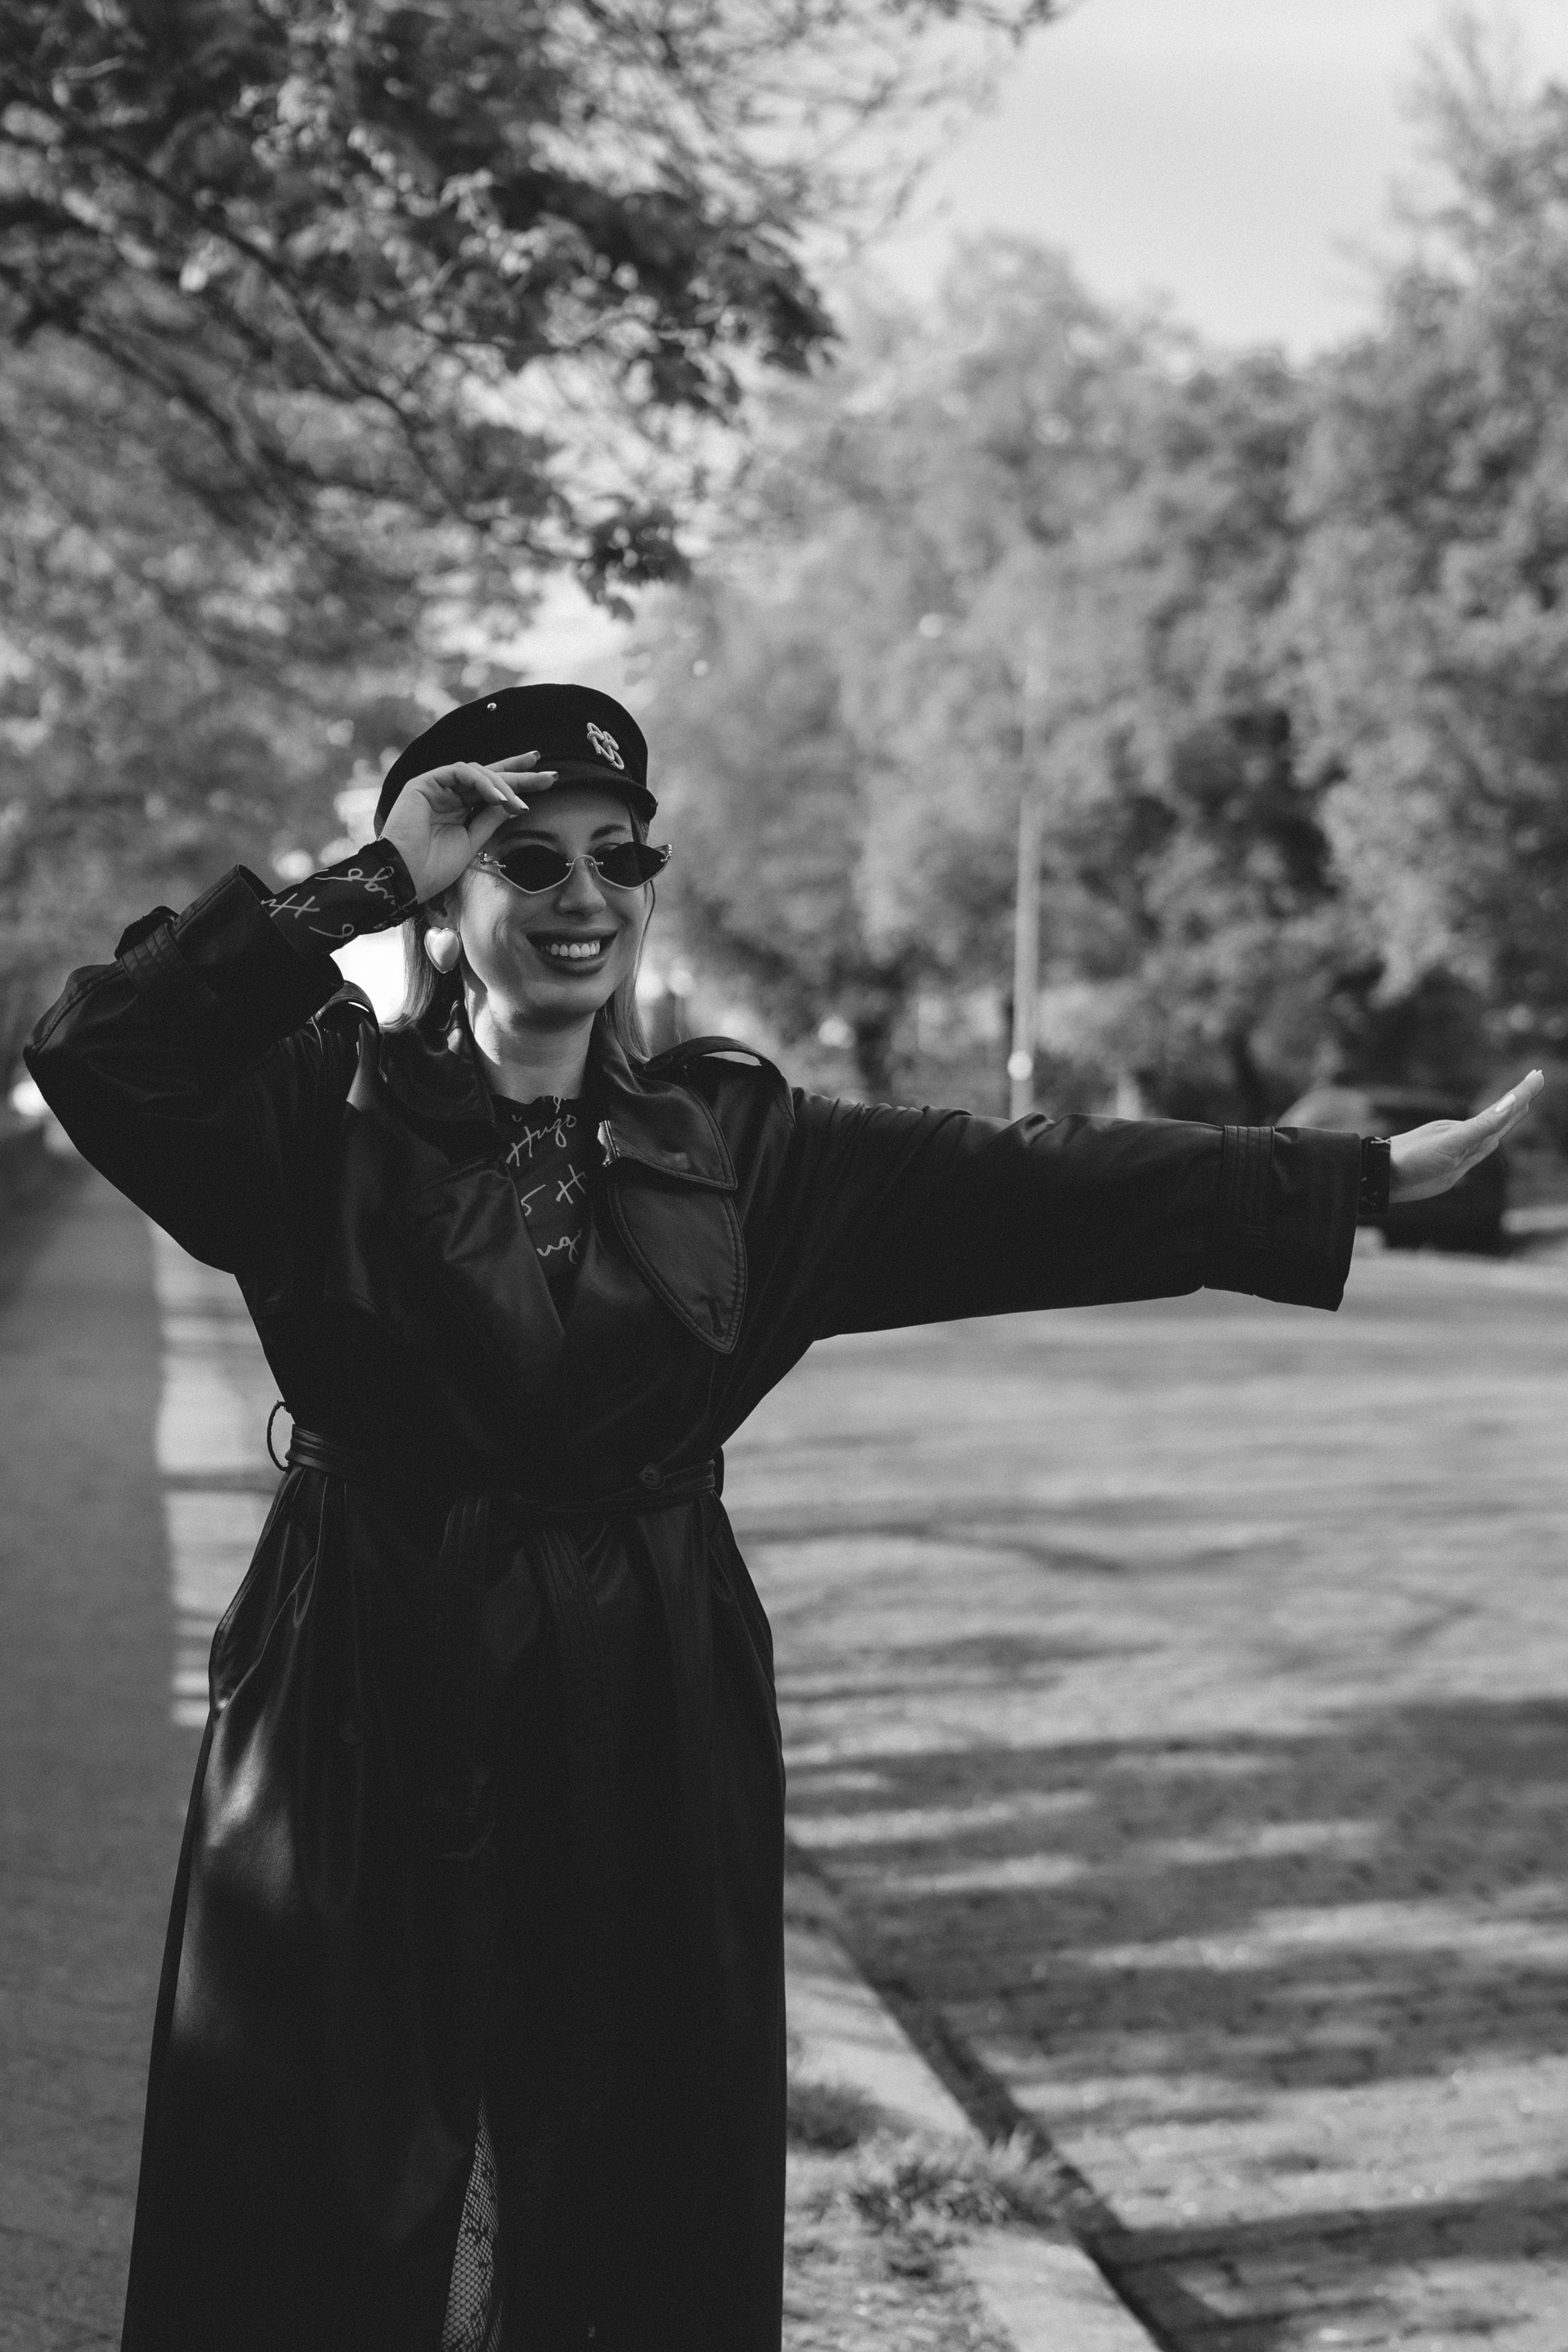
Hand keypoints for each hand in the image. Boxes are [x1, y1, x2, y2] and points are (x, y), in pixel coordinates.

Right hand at [379, 753, 555, 902]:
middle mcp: (448, 793)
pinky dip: (482, 782)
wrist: (404, 878)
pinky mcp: (424, 782)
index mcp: (458, 808)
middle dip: (519, 774)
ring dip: (503, 785)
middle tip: (548, 775)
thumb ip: (490, 819)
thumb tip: (514, 802)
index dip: (517, 782)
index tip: (546, 781)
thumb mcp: (472, 842)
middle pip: (488, 774)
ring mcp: (435, 786)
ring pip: (477, 772)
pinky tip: (499, 798)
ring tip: (520, 804)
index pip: (491, 789)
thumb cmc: (433, 868)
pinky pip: (459, 772)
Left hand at [1388, 1070, 1543, 1201]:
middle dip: (1520, 1099)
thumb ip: (1481, 1127)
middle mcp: (1466, 1136)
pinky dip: (1489, 1138)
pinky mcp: (1451, 1165)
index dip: (1521, 1094)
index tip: (1538, 1076)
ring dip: (1509, 1116)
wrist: (1383, 1177)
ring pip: (1491, 1130)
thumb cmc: (1414, 1159)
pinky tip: (1491, 1138)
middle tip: (1536, 1079)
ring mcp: (1459, 1149)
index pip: (1502, 1109)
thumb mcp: (1450, 1143)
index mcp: (1467, 1128)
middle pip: (1500, 1116)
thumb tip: (1509, 1106)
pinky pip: (1477, 1148)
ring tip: (1522, 1103)